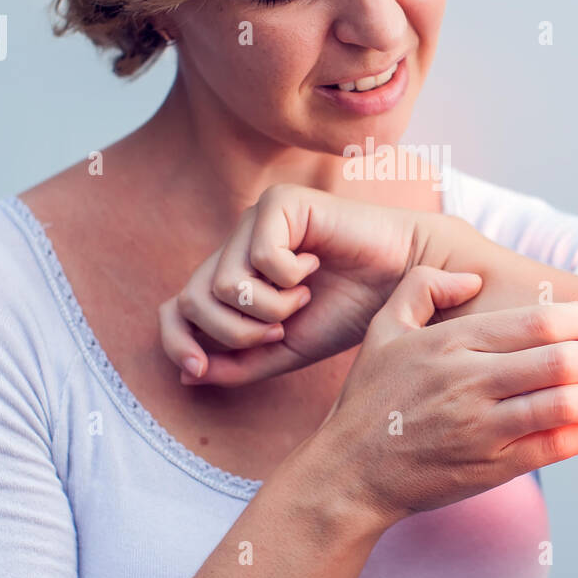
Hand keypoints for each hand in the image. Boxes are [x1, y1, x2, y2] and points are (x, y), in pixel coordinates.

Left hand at [159, 183, 449, 386]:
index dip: (175, 341)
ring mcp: (254, 220)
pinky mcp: (279, 202)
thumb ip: (240, 363)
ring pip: (224, 284)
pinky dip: (290, 278)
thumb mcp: (286, 350)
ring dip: (269, 308)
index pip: (176, 307)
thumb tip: (186, 376)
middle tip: (281, 331)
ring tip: (302, 298)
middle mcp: (236, 245)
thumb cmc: (349, 310)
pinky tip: (315, 266)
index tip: (197, 371)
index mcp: (234, 276)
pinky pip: (261, 258)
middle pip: (193, 299)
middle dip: (235, 333)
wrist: (402, 281)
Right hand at [308, 265, 577, 525]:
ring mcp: (480, 428)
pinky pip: (552, 448)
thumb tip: (472, 279)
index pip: (532, 323)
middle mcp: (468, 383)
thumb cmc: (370, 399)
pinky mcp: (490, 468)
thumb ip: (422, 288)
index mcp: (449, 343)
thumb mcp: (382, 330)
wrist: (350, 474)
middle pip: (557, 362)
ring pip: (561, 406)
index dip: (575, 318)